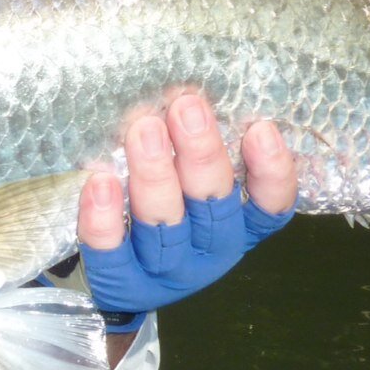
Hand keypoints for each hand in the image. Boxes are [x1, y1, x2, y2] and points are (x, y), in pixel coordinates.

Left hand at [77, 93, 297, 319]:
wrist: (113, 279)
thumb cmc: (159, 203)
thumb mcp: (187, 177)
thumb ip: (194, 145)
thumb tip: (185, 88)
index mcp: (236, 224)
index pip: (269, 205)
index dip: (271, 171)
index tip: (260, 128)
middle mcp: (209, 248)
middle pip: (212, 203)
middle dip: (200, 153)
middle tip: (185, 107)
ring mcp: (166, 269)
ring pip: (165, 224)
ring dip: (155, 174)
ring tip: (143, 129)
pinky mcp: (121, 281)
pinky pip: (112, 252)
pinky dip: (105, 217)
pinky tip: (99, 181)